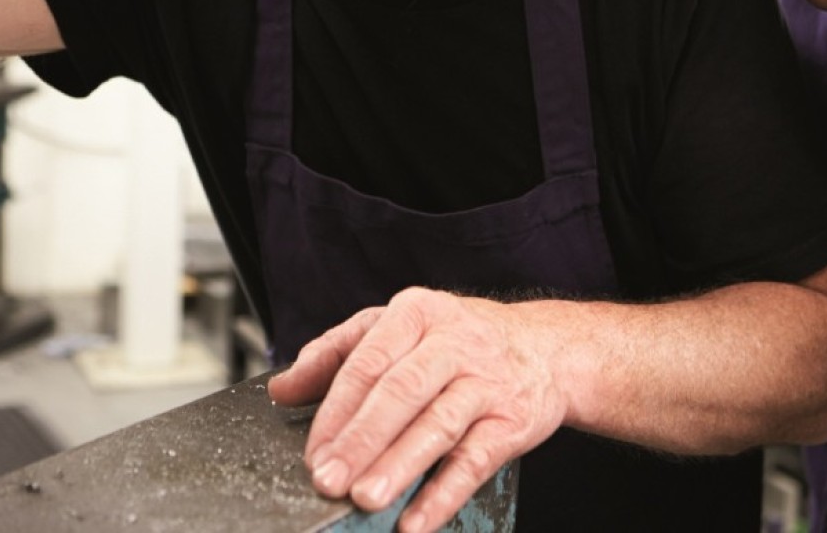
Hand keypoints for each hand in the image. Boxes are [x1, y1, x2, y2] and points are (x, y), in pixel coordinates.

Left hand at [268, 287, 569, 532]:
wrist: (544, 348)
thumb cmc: (458, 340)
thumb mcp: (400, 328)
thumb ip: (338, 353)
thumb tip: (282, 387)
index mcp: (417, 313)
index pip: (369, 360)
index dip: (336, 408)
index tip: (312, 450)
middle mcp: (454, 342)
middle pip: (401, 390)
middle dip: (362, 438)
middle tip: (328, 478)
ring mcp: (486, 381)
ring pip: (438, 423)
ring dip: (399, 465)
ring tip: (365, 499)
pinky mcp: (512, 420)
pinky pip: (475, 460)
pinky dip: (443, 493)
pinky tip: (414, 521)